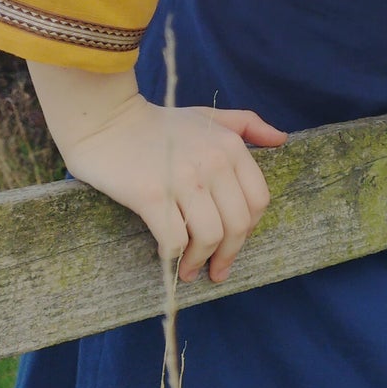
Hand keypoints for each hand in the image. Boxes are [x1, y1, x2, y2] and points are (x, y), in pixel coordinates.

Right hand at [29, 63, 286, 283]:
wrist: (106, 119)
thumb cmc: (158, 122)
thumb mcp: (208, 116)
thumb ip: (247, 125)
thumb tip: (281, 139)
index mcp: (231, 146)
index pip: (258, 201)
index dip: (248, 229)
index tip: (233, 244)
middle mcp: (214, 162)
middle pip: (237, 224)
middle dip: (228, 255)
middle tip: (216, 271)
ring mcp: (183, 179)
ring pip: (210, 236)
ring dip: (201, 261)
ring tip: (190, 271)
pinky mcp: (152, 195)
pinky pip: (175, 239)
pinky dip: (175, 256)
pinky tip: (169, 259)